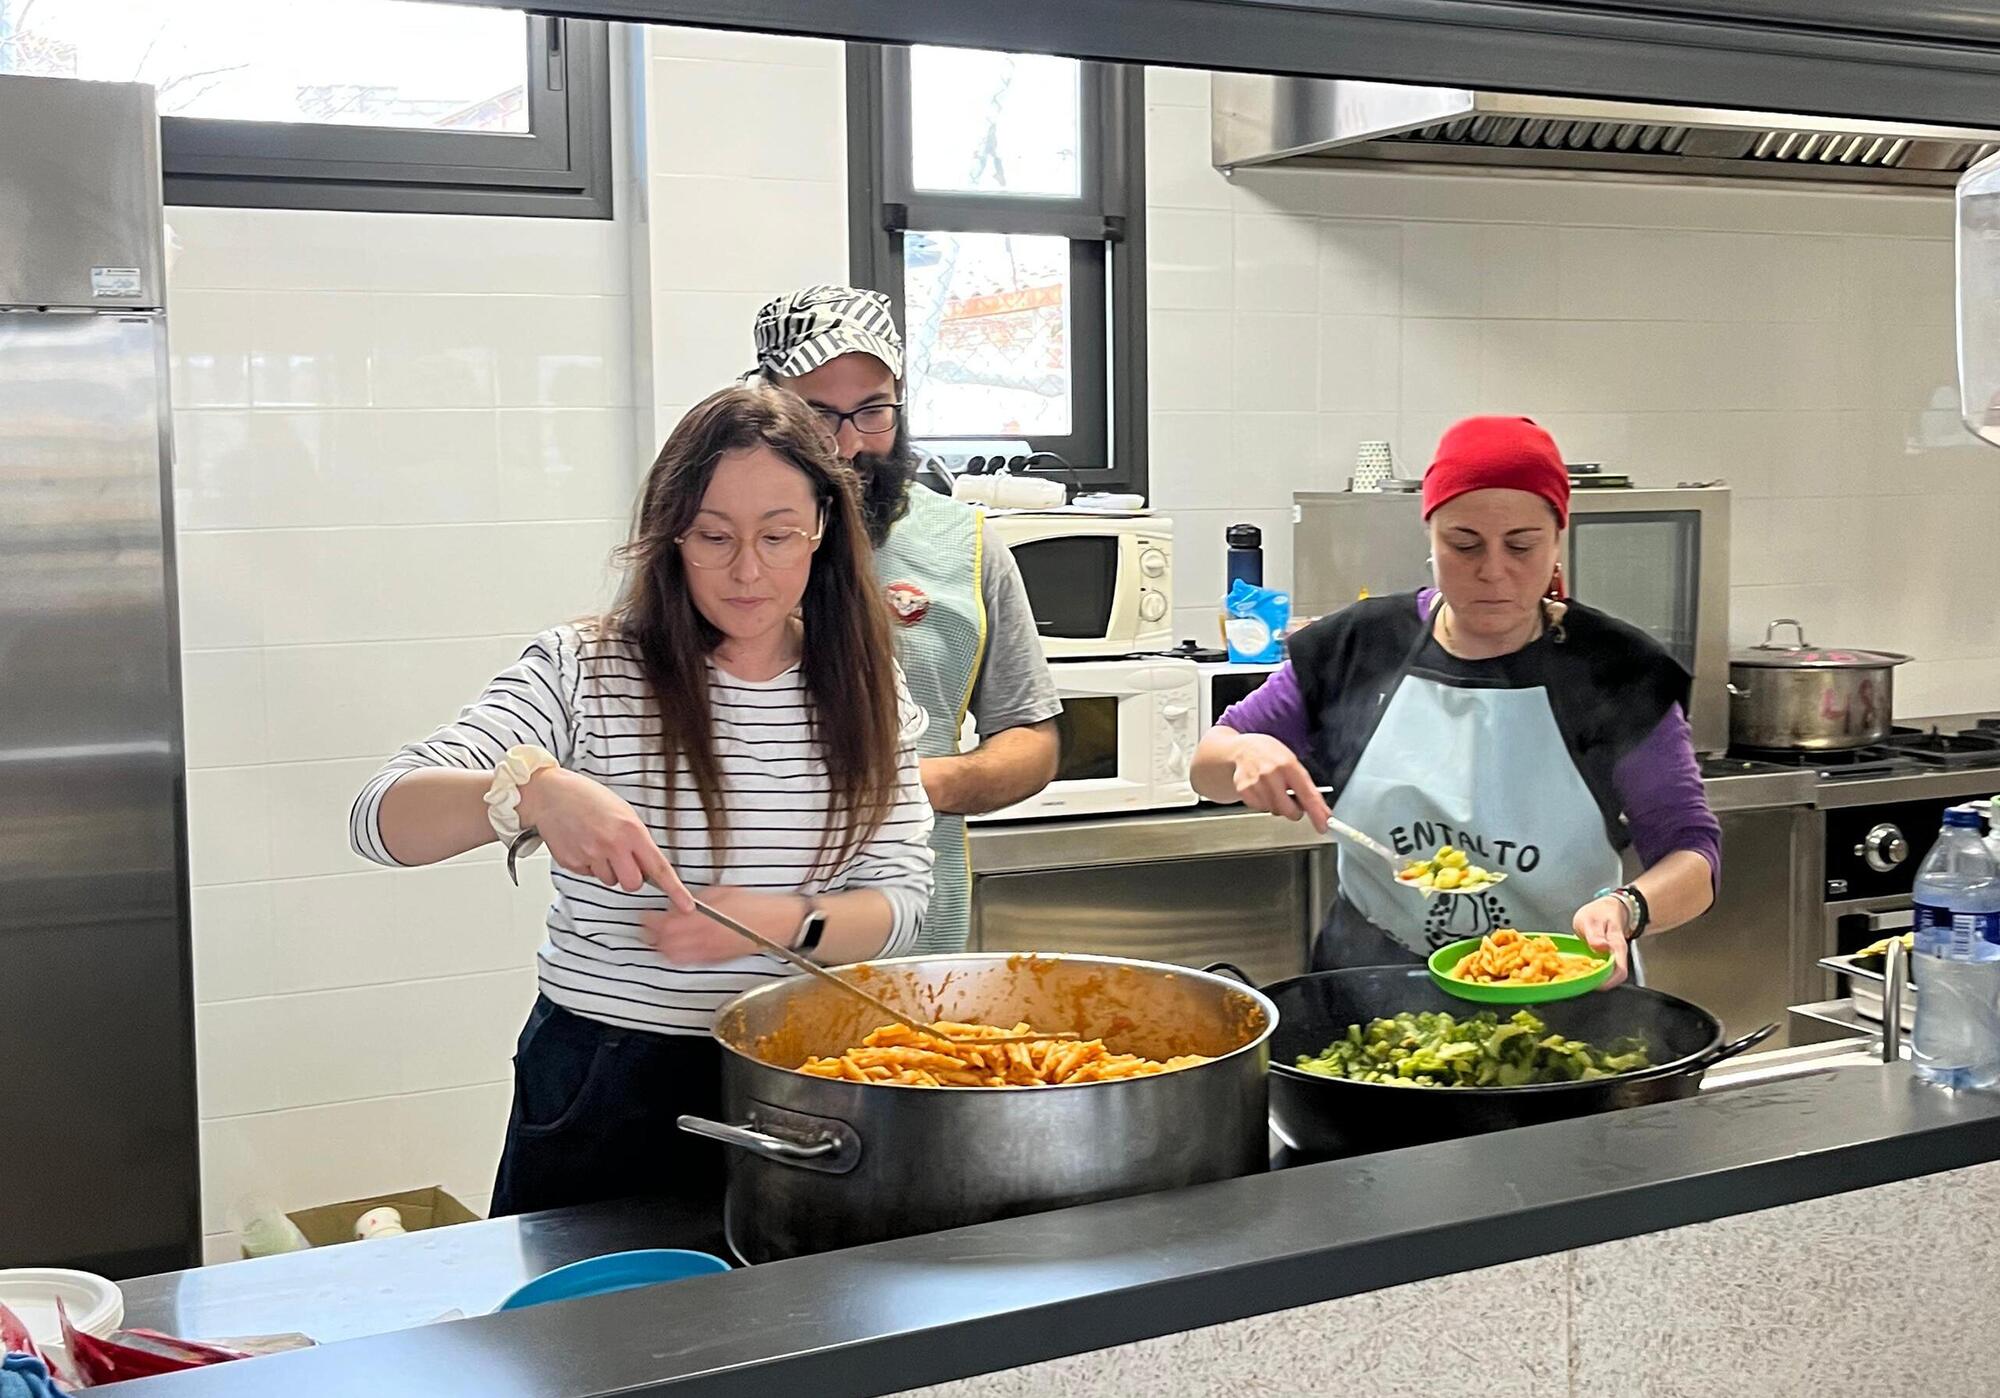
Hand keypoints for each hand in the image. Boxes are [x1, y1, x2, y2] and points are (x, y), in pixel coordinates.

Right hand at [516, 767, 692, 910]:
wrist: (552, 794)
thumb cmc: (589, 798)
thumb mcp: (624, 812)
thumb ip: (637, 839)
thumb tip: (648, 865)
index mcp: (630, 831)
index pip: (658, 868)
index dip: (675, 890)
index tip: (686, 905)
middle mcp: (611, 845)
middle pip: (632, 884)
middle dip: (631, 876)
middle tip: (622, 858)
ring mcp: (590, 856)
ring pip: (610, 881)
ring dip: (608, 869)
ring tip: (598, 843)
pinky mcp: (572, 863)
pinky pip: (589, 875)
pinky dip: (589, 865)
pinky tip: (583, 845)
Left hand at [642, 886, 809, 965]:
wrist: (777, 924)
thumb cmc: (754, 906)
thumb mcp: (721, 893)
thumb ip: (695, 900)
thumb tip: (676, 903)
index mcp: (703, 919)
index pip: (664, 924)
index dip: (649, 920)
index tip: (644, 914)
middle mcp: (703, 939)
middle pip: (664, 943)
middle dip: (650, 935)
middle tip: (646, 926)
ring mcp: (709, 952)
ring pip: (672, 956)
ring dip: (661, 947)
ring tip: (658, 938)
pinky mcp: (716, 960)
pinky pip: (688, 962)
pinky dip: (676, 956)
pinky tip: (675, 948)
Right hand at [1229, 735, 1329, 832]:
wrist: (1243, 749)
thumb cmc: (1271, 756)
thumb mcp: (1292, 763)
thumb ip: (1304, 786)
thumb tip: (1320, 810)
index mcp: (1288, 765)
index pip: (1307, 795)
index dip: (1316, 813)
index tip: (1323, 825)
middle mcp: (1271, 774)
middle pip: (1289, 810)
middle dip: (1294, 811)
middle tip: (1293, 803)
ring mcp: (1256, 783)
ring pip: (1274, 810)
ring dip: (1278, 806)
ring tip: (1273, 789)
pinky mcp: (1244, 790)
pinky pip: (1260, 808)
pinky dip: (1264, 803)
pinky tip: (1262, 790)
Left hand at [1573, 895, 1632, 988]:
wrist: (1609, 908)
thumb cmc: (1600, 913)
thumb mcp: (1592, 919)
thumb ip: (1595, 935)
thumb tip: (1600, 948)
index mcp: (1617, 947)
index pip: (1619, 972)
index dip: (1607, 982)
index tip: (1591, 984)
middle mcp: (1617, 956)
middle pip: (1612, 977)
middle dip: (1595, 983)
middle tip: (1576, 982)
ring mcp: (1611, 958)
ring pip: (1605, 975)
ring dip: (1590, 978)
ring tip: (1573, 978)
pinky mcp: (1604, 959)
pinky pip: (1598, 970)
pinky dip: (1587, 973)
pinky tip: (1575, 972)